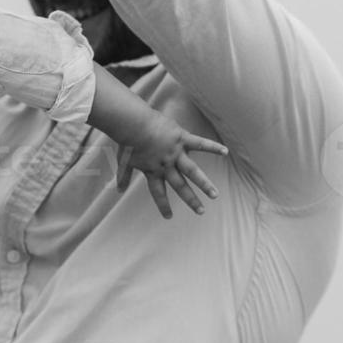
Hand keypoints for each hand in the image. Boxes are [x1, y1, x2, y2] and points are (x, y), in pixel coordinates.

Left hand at [114, 113, 228, 218]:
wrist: (134, 125)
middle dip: (191, 200)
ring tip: (215, 195)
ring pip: (193, 172)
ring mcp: (176, 153)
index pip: (158, 193)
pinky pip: (201, 144)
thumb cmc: (127, 142)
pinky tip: (226, 152)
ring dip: (204, 184)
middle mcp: (167, 165)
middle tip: (201, 212)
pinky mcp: (183, 139)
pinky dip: (213, 148)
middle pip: (180, 186)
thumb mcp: (124, 161)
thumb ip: (122, 177)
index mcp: (153, 171)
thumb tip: (117, 191)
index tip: (168, 217)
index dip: (163, 205)